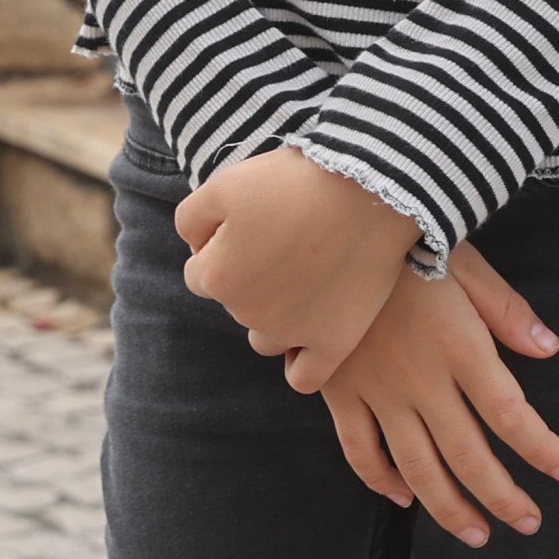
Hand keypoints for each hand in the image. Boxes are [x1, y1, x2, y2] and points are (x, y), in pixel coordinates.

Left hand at [174, 146, 414, 393]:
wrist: (367, 188)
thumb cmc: (294, 181)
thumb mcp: (224, 183)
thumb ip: (190, 220)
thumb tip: (195, 248)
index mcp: (218, 277)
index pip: (199, 274)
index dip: (223, 246)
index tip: (253, 224)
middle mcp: (249, 314)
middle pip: (235, 304)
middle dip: (251, 277)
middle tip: (287, 240)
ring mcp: (293, 333)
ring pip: (264, 339)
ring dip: (274, 316)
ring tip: (304, 277)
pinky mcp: (334, 342)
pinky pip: (304, 377)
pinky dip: (300, 361)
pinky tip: (309, 333)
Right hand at [318, 243, 558, 546]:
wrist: (331, 230)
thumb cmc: (407, 239)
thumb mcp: (469, 264)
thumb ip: (507, 311)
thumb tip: (550, 349)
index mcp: (460, 347)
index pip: (510, 414)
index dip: (541, 448)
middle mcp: (421, 380)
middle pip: (468, 456)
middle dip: (502, 497)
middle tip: (529, 523)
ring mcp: (376, 390)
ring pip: (416, 468)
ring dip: (449, 508)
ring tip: (477, 534)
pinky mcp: (339, 391)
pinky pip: (361, 450)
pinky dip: (381, 481)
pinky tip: (404, 498)